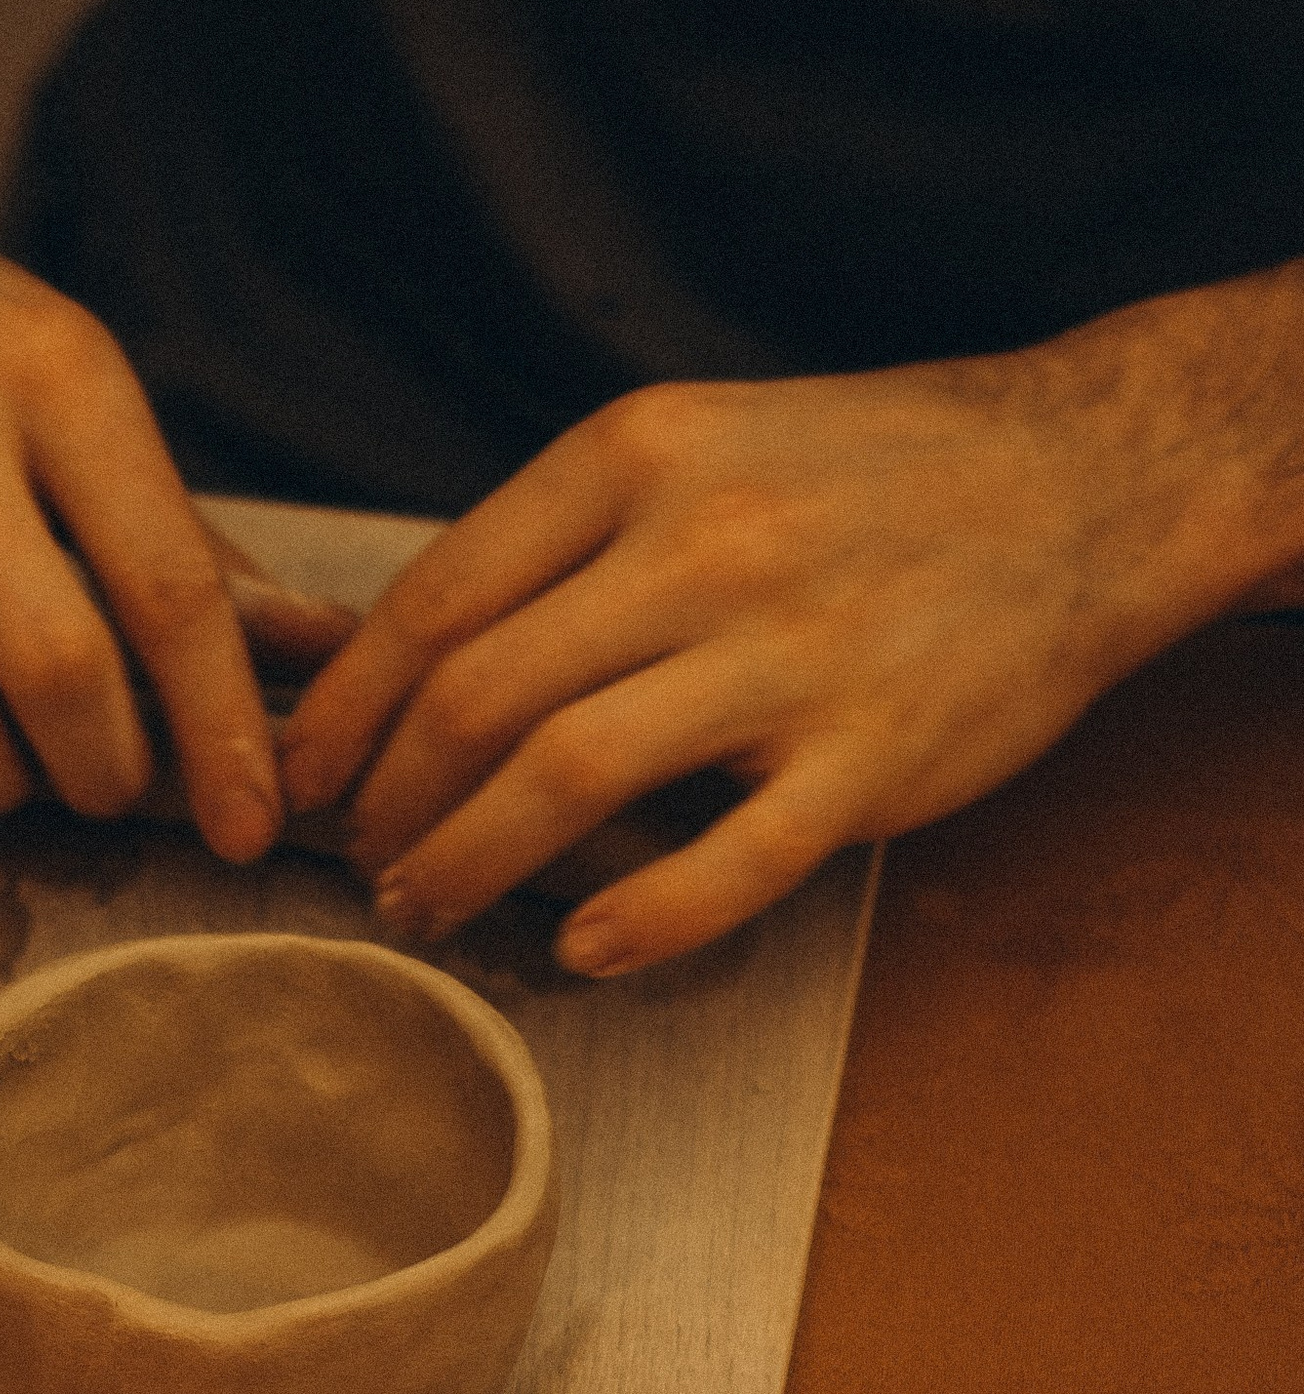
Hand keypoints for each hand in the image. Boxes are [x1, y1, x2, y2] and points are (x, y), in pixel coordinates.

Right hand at [0, 36, 288, 859]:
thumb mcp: (69, 382)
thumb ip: (183, 535)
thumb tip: (323, 652)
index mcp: (56, 375)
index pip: (169, 588)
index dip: (223, 731)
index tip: (248, 822)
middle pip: (57, 667)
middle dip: (105, 771)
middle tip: (106, 783)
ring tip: (10, 771)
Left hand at [277, 271, 1303, 971]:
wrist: (1088, 480)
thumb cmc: (868, 475)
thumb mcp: (699, 443)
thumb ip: (566, 537)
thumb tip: (407, 656)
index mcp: (639, 455)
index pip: (437, 599)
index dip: (346, 709)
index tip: (306, 775)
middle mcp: (706, 544)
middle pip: (477, 698)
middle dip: (390, 801)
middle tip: (364, 861)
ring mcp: (795, 653)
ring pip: (567, 779)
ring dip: (470, 863)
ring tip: (430, 907)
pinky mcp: (876, 758)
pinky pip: (724, 865)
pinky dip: (633, 923)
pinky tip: (579, 949)